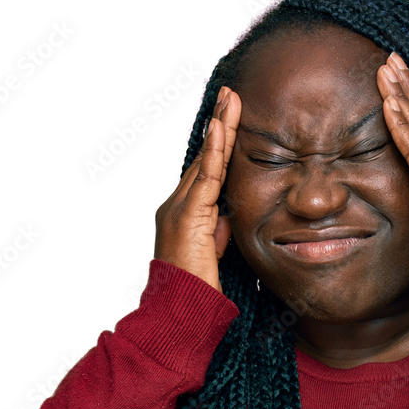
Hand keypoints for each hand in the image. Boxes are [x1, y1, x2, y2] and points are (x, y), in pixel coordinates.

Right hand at [154, 86, 240, 292]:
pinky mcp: (188, 217)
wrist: (180, 313)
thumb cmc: (197, 292)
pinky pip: (205, 177)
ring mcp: (180, 209)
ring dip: (219, 128)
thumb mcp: (215, 256)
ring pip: (204, 161)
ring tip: (231, 99)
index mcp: (186, 214)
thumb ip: (219, 234)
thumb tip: (228, 218)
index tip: (229, 118)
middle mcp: (177, 205)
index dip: (219, 144)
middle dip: (219, 125)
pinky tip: (221, 128)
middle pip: (204, 158)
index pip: (207, 171)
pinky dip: (214, 151)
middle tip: (230, 95)